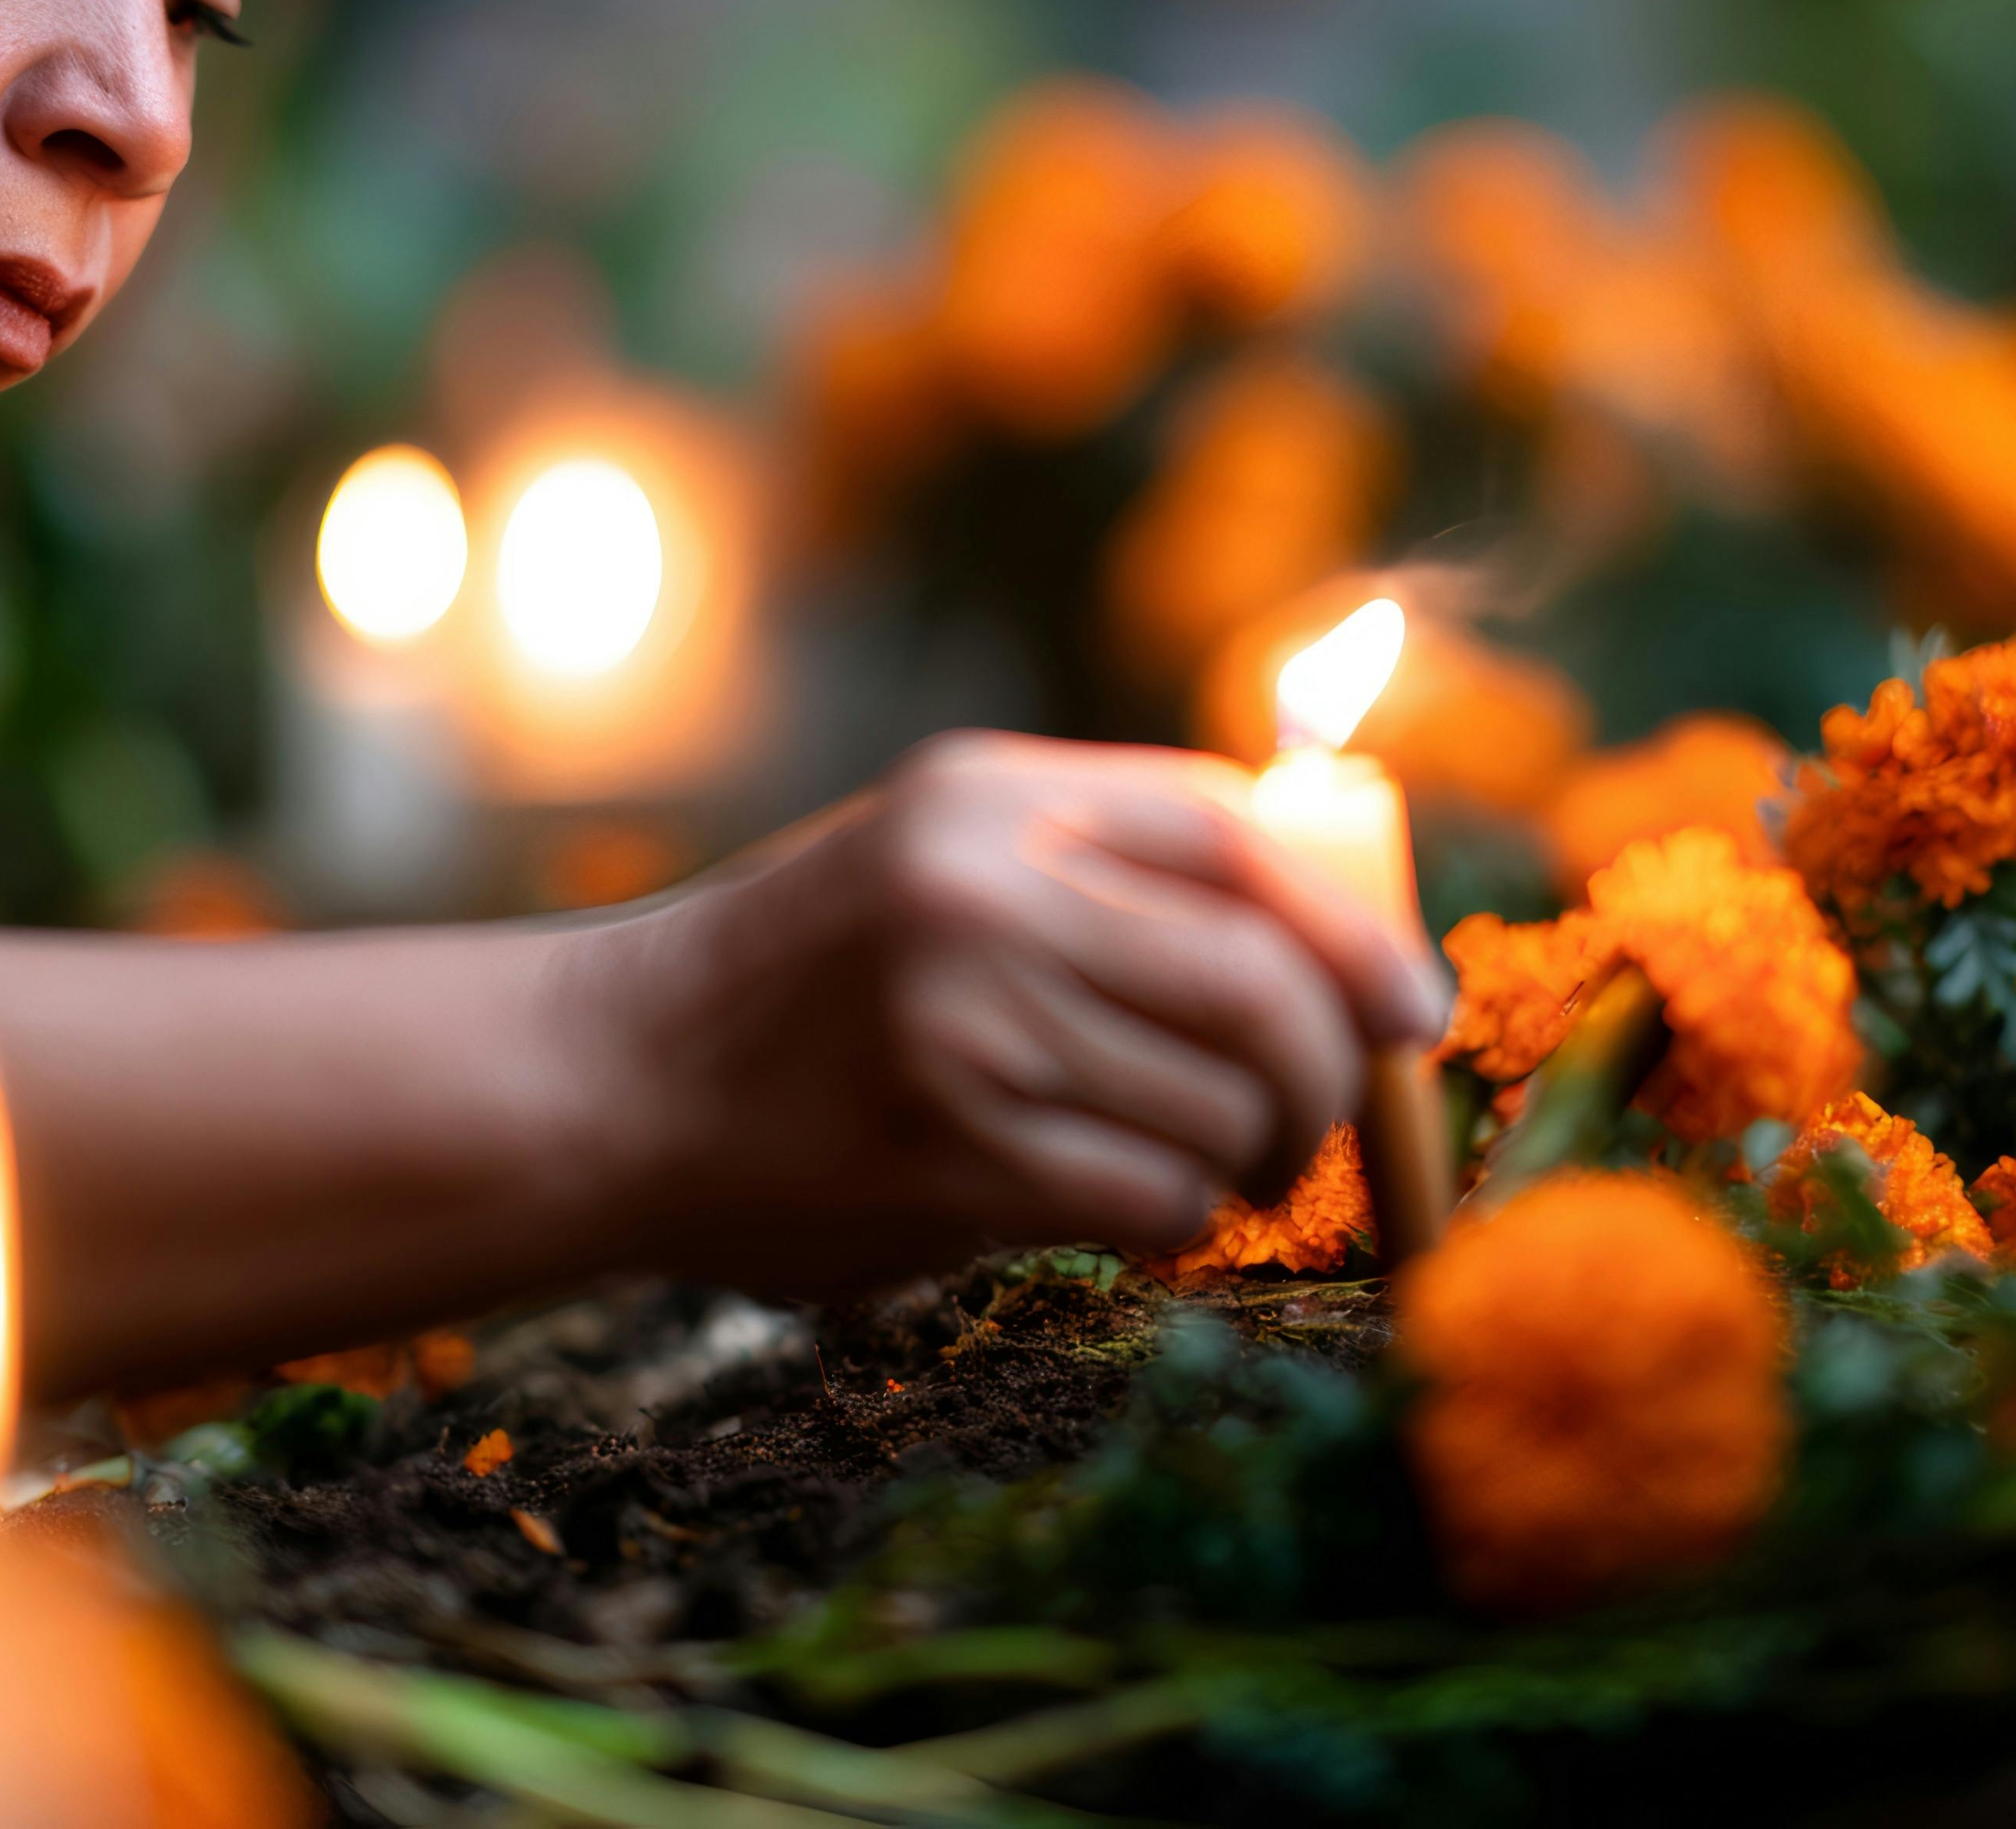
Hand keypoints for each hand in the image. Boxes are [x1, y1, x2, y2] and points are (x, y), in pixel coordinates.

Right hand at [583, 732, 1448, 1291]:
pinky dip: (1177, 1221)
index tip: (1406, 1006)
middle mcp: (980, 889)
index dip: (1350, 924)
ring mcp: (963, 1021)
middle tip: (1316, 1120)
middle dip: (1328, 1070)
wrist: (608, 1079)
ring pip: (1222, 1102)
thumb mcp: (937, 859)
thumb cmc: (805, 982)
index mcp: (987, 794)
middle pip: (1262, 979)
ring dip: (1252, 1159)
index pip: (1235, 833)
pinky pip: (1154, 1197)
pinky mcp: (949, 1153)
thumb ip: (1101, 868)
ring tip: (1214, 1170)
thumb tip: (1335, 931)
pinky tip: (1138, 1214)